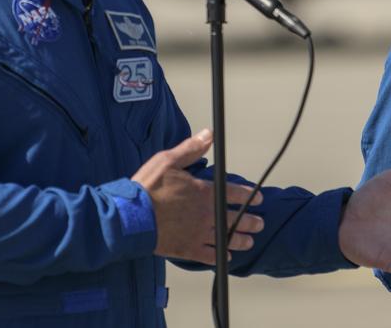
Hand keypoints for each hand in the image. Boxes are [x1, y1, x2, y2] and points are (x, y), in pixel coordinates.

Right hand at [131, 129, 264, 263]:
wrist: (130, 218)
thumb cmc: (147, 188)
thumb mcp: (167, 161)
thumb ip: (191, 149)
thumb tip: (209, 134)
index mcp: (204, 193)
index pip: (234, 193)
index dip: (249, 196)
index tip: (259, 198)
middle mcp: (206, 215)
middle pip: (235, 219)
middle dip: (250, 221)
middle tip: (259, 223)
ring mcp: (198, 233)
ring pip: (226, 238)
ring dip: (240, 240)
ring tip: (249, 241)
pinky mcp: (187, 249)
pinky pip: (208, 255)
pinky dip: (219, 256)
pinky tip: (226, 257)